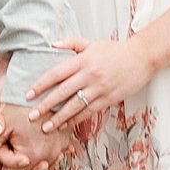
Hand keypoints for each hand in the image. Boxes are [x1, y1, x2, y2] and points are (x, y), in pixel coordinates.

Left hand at [0, 76, 74, 169]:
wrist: (39, 73)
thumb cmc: (19, 94)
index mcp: (32, 155)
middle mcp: (49, 156)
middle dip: (5, 166)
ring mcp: (58, 149)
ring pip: (34, 169)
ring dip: (19, 161)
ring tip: (8, 143)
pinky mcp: (62, 141)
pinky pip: (46, 157)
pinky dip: (33, 154)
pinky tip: (23, 140)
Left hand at [28, 36, 155, 133]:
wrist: (141, 58)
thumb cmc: (115, 50)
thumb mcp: (92, 42)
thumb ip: (71, 42)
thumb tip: (51, 44)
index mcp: (83, 60)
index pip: (56, 73)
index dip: (41, 85)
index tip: (28, 94)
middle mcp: (89, 75)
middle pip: (62, 92)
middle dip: (45, 105)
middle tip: (31, 116)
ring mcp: (99, 89)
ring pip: (75, 106)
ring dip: (59, 118)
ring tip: (45, 127)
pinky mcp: (108, 99)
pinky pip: (89, 112)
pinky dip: (76, 120)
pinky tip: (66, 126)